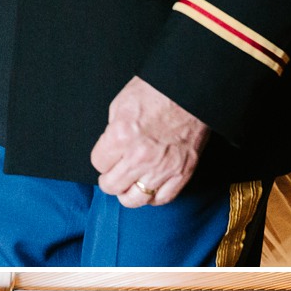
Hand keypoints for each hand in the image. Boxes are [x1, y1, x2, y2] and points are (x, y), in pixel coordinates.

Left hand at [90, 76, 209, 206]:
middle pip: (112, 186)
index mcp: (121, 135)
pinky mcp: (182, 173)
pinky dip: (153, 196)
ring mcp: (162, 167)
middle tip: (114, 173)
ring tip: (130, 184)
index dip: (102, 158)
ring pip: (135, 199)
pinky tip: (149, 187)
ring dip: (128, 193)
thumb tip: (109, 150)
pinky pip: (162, 198)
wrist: (192, 91)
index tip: (108, 155)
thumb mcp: (121, 104)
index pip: (98, 163)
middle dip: (109, 179)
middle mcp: (140, 156)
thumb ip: (112, 131)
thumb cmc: (158, 92)